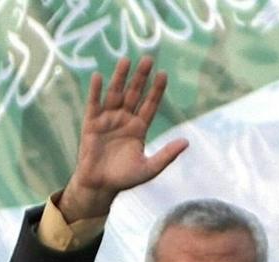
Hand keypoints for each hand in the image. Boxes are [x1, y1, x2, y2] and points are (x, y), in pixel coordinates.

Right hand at [61, 57, 188, 221]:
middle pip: (134, 94)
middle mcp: (125, 120)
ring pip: (116, 94)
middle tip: (148, 59)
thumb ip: (167, 155)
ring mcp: (108, 120)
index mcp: (139, 128)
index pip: (150, 104)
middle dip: (141, 77)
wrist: (100, 186)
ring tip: (126, 60)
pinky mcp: (91, 124)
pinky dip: (95, 91)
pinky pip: (94, 104)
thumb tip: (187, 142)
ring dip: (120, 78)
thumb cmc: (125, 178)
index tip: (164, 74)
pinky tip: (98, 77)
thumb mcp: (150, 168)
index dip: (156, 90)